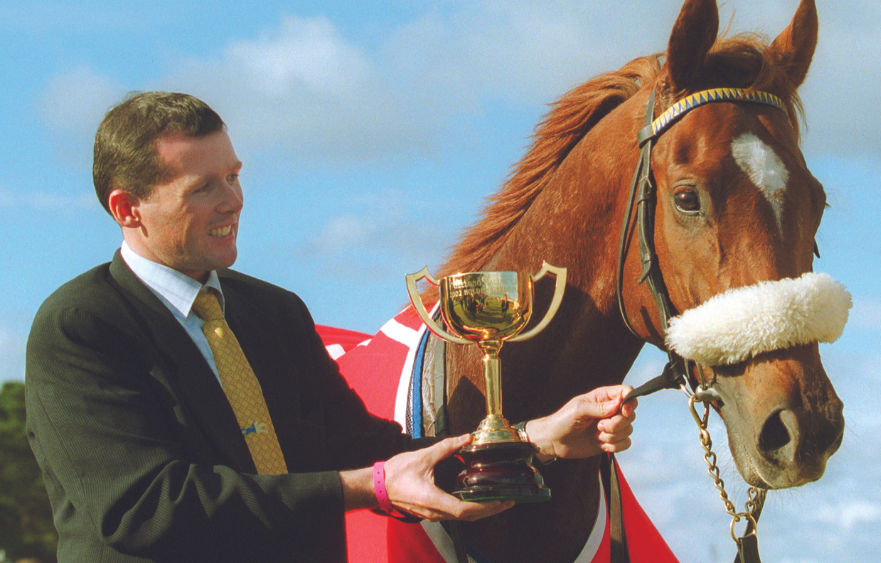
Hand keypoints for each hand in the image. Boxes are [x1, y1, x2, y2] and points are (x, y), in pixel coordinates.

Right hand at [383, 435, 514, 521]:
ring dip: (481, 509)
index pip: (466, 510)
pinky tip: (478, 498)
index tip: (502, 500)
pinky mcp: (431, 511)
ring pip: (463, 517)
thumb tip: (467, 437)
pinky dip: (470, 507)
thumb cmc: (396, 473)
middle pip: (469, 516)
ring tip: (497, 499)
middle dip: (490, 509)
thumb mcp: (423, 456)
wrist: (377, 486)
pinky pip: (455, 513)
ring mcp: (433, 514)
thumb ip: (447, 447)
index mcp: (434, 500)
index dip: (486, 506)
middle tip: (509, 501)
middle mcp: (436, 512)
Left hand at [525, 385, 636, 460]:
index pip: (626, 392)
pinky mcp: (610, 441)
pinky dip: (614, 446)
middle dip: (617, 423)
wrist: (554, 441)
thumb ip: (599, 407)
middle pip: (631, 414)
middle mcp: (610, 410)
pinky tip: (601, 444)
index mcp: (603, 397)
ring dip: (612, 436)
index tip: (623, 411)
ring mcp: (611, 426)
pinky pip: (625, 443)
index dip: (630, 401)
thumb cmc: (563, 420)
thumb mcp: (578, 410)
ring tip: (596, 434)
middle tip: (599, 426)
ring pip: (628, 430)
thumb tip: (619, 404)